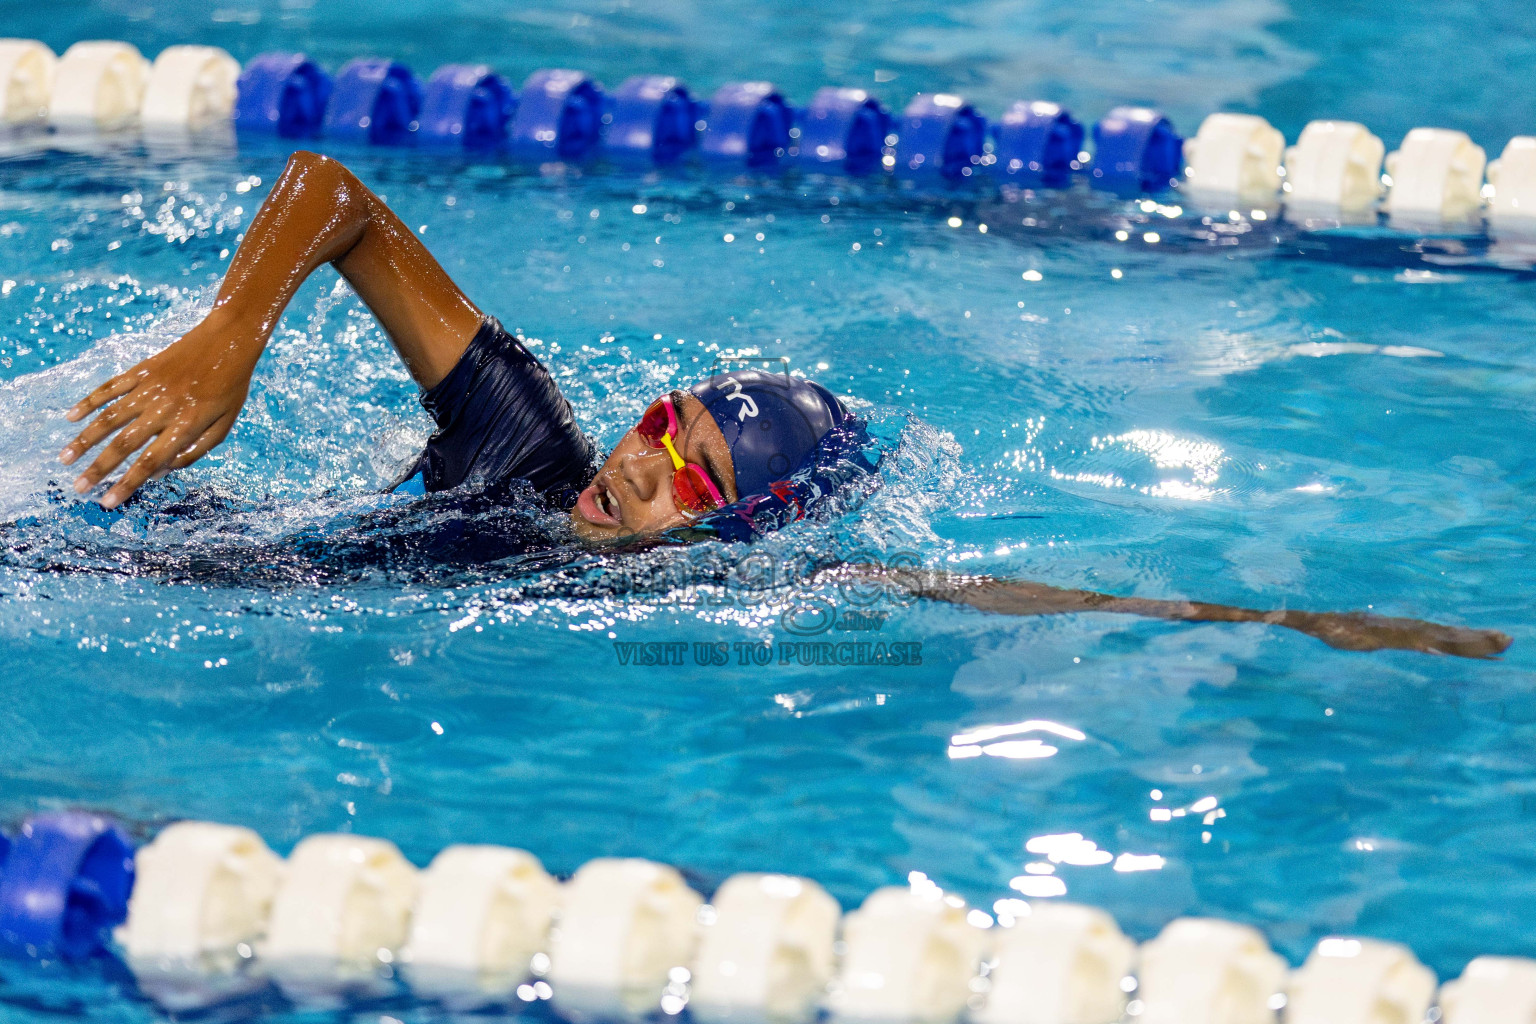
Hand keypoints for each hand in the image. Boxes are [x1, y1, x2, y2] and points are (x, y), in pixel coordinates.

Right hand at [59, 312, 259, 507]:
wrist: (229, 340)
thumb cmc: (231, 388)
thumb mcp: (224, 425)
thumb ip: (194, 451)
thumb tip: (160, 473)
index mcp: (186, 425)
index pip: (150, 461)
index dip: (127, 483)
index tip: (107, 502)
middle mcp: (163, 408)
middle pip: (124, 444)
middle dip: (98, 468)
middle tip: (78, 487)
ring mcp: (149, 387)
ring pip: (109, 417)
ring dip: (85, 439)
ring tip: (65, 458)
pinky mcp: (142, 370)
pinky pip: (110, 387)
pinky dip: (89, 402)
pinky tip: (71, 417)